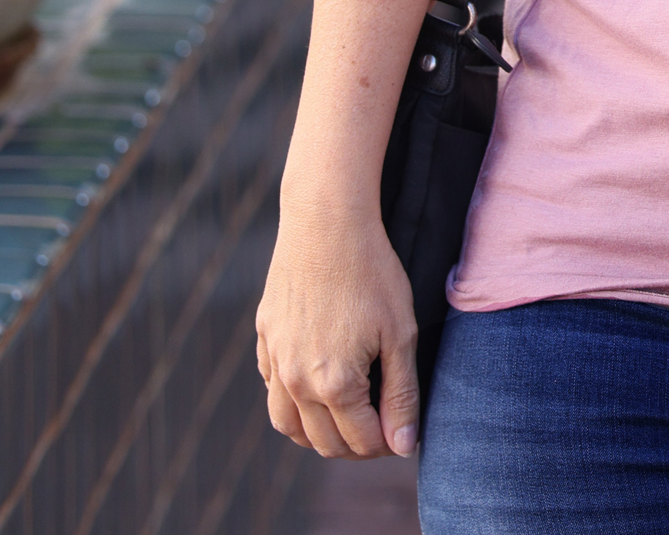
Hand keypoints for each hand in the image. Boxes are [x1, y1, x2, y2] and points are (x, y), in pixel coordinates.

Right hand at [256, 200, 419, 458]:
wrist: (326, 222)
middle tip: (381, 430)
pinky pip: (272, 389)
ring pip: (288, 425)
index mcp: (334, 385)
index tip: (402, 432)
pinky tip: (312, 387)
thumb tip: (404, 446)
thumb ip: (401, 394)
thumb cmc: (371, 273)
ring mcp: (274, 360)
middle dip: (355, 446)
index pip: (361, 442)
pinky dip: (291, 401)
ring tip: (346, 421)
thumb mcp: (400, 333)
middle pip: (323, 442)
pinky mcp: (264, 337)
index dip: (387, 444)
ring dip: (317, 434)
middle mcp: (295, 382)